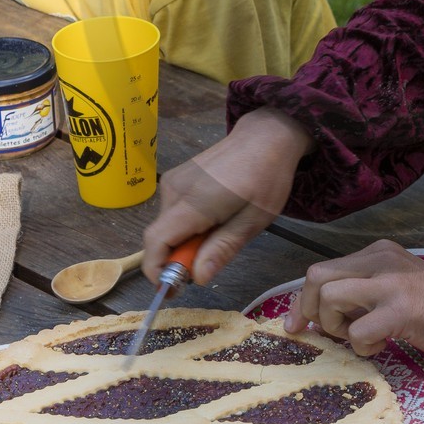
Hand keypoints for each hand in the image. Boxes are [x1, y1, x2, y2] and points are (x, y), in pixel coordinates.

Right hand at [141, 109, 313, 285]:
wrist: (266, 135)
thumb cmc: (266, 177)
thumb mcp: (253, 221)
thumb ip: (222, 248)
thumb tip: (196, 278)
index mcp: (194, 200)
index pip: (156, 241)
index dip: (158, 270)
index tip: (175, 288)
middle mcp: (175, 188)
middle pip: (160, 236)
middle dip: (177, 259)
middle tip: (209, 262)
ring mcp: (173, 180)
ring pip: (165, 226)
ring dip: (184, 242)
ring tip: (219, 234)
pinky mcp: (176, 177)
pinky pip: (172, 213)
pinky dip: (186, 226)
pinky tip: (213, 219)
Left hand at [285, 240, 423, 360]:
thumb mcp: (395, 286)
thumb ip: (361, 292)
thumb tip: (316, 315)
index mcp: (377, 253)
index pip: (321, 270)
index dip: (302, 301)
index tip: (297, 326)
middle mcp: (380, 259)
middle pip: (316, 276)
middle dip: (312, 311)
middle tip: (332, 333)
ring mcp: (391, 282)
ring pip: (329, 298)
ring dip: (337, 328)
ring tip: (364, 337)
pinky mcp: (401, 308)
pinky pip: (358, 331)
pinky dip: (363, 346)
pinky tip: (385, 345)